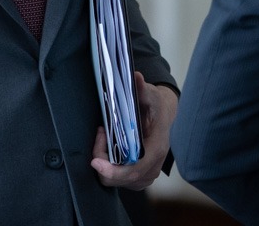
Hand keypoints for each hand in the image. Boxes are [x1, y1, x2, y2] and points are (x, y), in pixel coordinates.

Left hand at [91, 71, 178, 190]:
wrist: (164, 115)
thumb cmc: (155, 105)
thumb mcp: (150, 93)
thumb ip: (141, 88)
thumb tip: (135, 77)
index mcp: (157, 148)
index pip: (135, 169)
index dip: (114, 170)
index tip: (95, 161)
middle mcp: (154, 165)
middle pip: (121, 178)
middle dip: (102, 160)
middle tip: (100, 134)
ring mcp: (147, 174)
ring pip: (117, 181)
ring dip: (104, 162)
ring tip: (104, 137)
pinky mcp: (140, 177)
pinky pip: (119, 181)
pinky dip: (108, 167)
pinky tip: (108, 148)